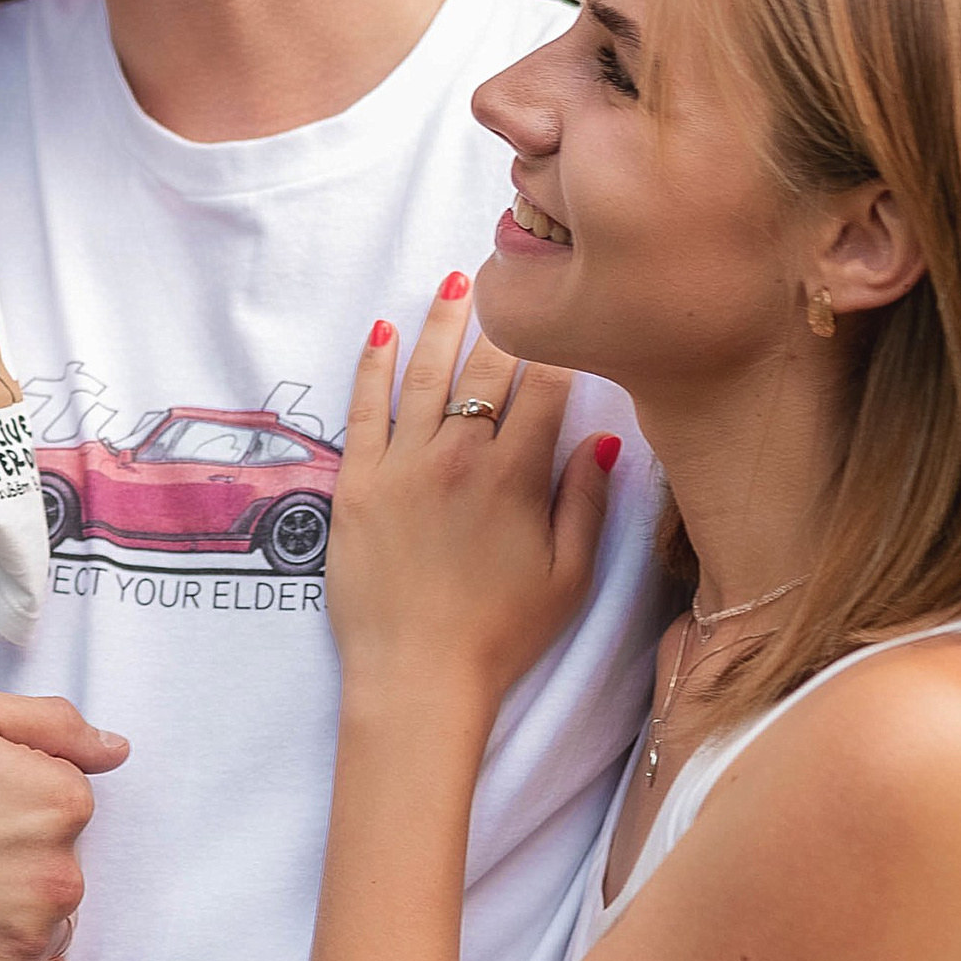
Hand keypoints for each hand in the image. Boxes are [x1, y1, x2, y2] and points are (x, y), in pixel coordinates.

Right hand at [0, 685, 127, 960]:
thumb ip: (53, 723)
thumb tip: (116, 750)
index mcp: (62, 801)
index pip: (67, 813)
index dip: (16, 811)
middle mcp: (61, 874)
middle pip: (62, 874)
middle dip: (18, 867)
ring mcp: (30, 940)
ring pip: (53, 932)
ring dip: (16, 922)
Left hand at [323, 275, 614, 699]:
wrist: (416, 678)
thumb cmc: (500, 637)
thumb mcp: (570, 577)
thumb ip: (586, 501)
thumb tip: (606, 439)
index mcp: (517, 477)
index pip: (547, 387)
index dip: (563, 349)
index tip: (570, 323)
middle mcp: (459, 458)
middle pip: (488, 369)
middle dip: (506, 322)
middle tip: (513, 281)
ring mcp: (401, 466)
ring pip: (425, 374)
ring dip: (442, 322)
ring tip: (454, 281)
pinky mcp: (355, 483)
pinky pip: (363, 409)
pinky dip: (372, 365)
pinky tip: (383, 331)